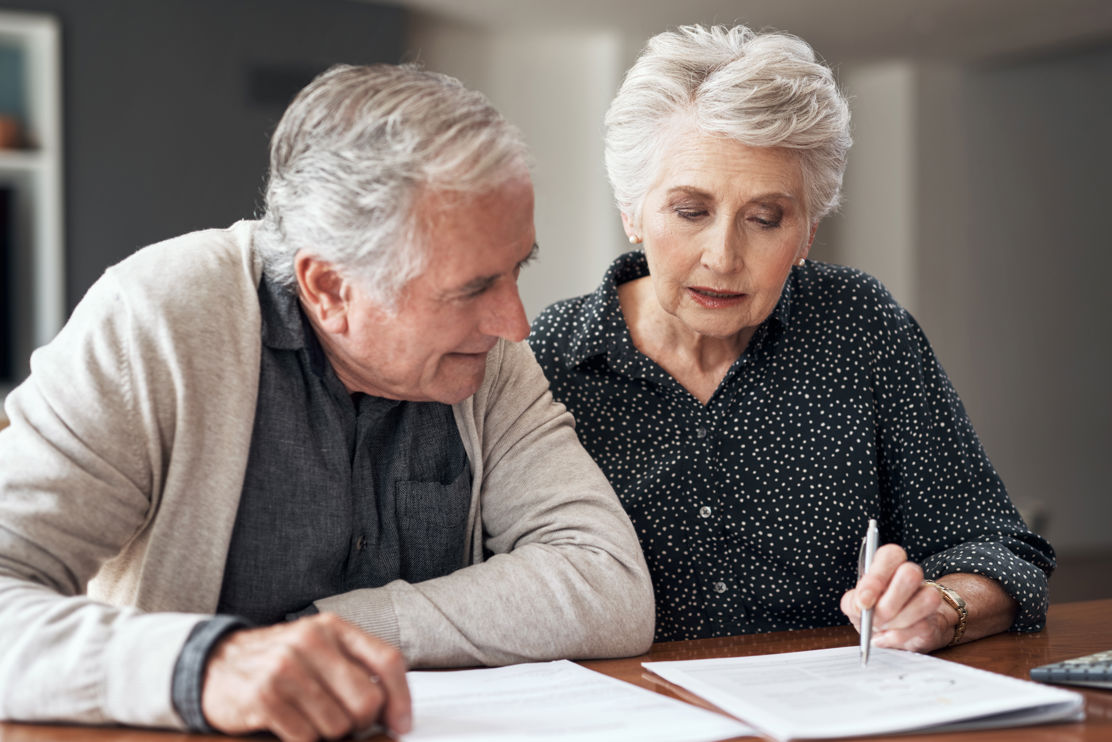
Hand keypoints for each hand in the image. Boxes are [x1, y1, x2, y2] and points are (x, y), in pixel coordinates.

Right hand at [201, 612, 410, 741]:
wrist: (214, 665)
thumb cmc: (277, 662)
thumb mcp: (318, 650)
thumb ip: (355, 668)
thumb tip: (395, 711)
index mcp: (333, 627)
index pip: (387, 661)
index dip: (401, 699)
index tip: (401, 725)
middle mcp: (312, 641)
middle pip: (367, 701)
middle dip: (360, 724)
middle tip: (343, 725)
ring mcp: (286, 667)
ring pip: (338, 725)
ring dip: (327, 734)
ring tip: (309, 720)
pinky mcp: (264, 696)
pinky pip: (306, 738)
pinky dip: (303, 740)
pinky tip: (289, 726)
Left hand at [840, 544, 954, 652]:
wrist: (893, 636)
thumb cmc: (871, 613)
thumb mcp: (855, 606)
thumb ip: (853, 602)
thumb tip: (862, 604)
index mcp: (888, 566)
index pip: (891, 555)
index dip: (877, 578)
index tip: (864, 601)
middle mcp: (910, 576)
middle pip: (911, 573)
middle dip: (890, 603)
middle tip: (874, 618)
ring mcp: (926, 596)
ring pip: (927, 599)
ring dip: (899, 621)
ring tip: (882, 628)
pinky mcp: (936, 620)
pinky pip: (924, 625)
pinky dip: (901, 636)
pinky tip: (888, 637)